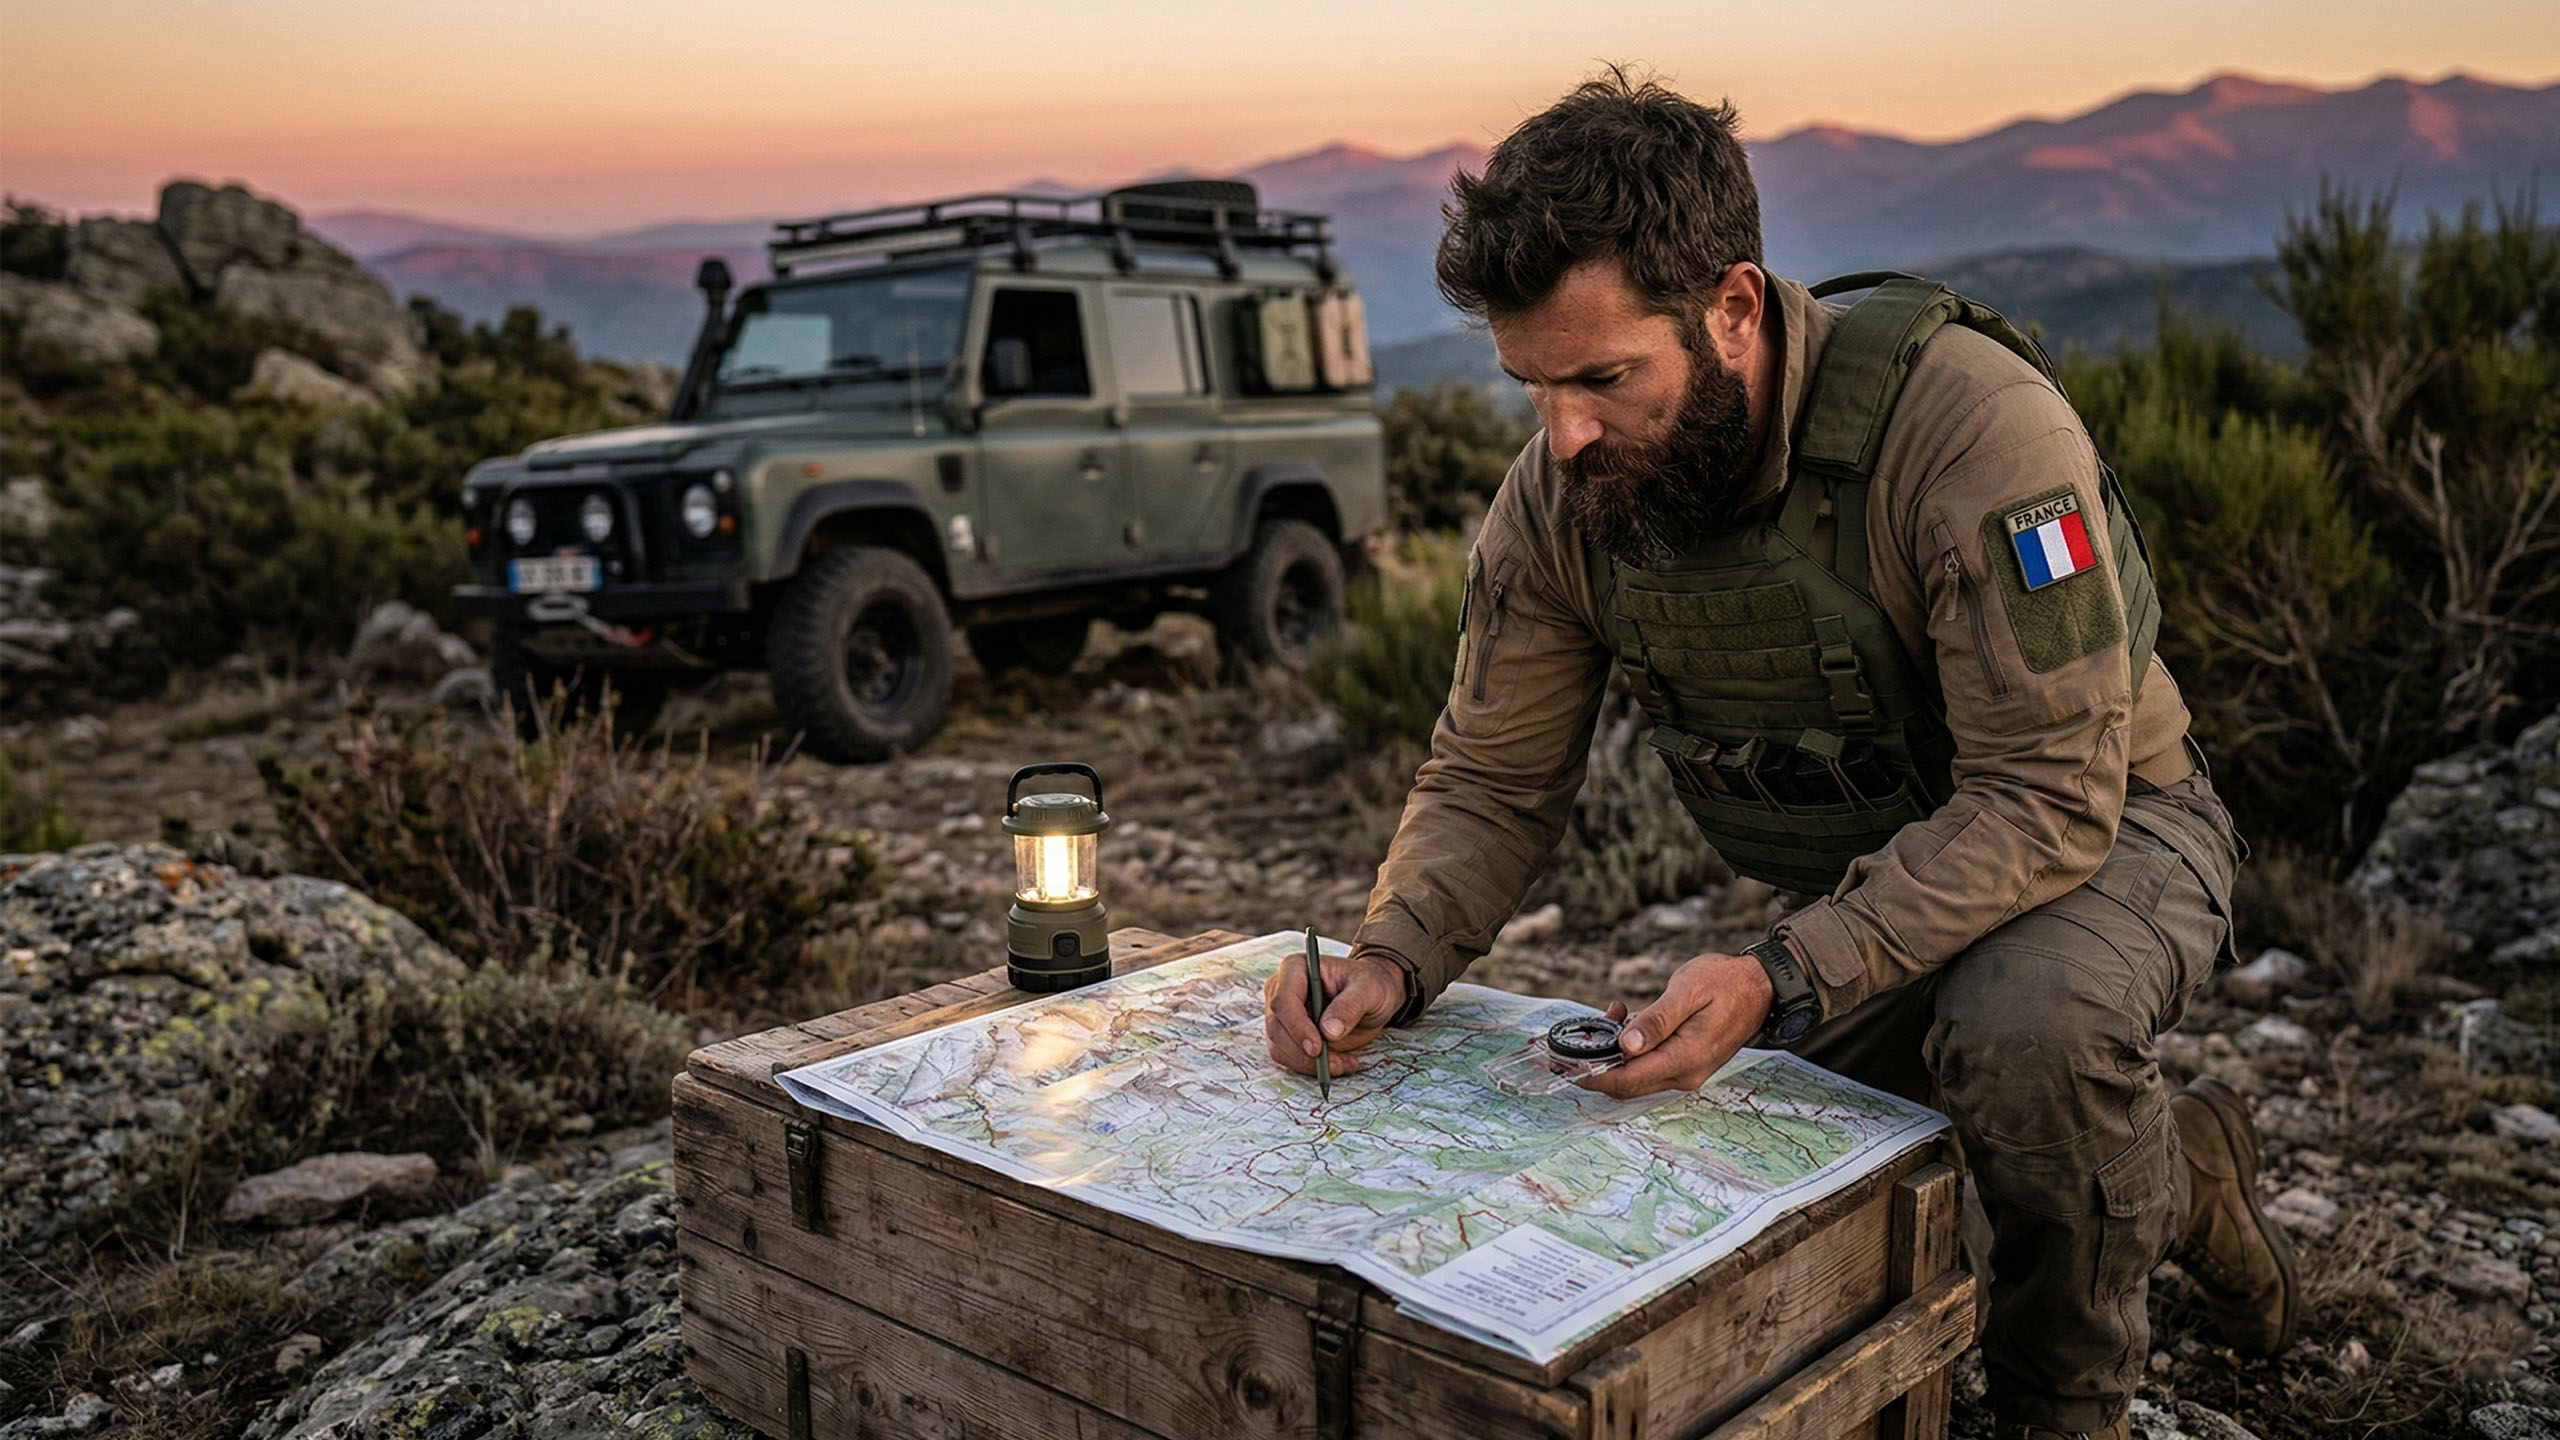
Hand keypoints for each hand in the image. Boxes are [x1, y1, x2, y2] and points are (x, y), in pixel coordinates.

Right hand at [1264, 952, 1405, 1076]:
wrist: (1371, 997)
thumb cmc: (1369, 984)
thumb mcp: (1369, 989)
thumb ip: (1350, 1006)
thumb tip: (1328, 1032)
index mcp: (1296, 968)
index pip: (1283, 1001)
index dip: (1297, 1027)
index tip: (1317, 1048)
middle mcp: (1281, 990)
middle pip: (1278, 1028)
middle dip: (1305, 1053)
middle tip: (1337, 1064)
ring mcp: (1282, 1015)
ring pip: (1280, 1047)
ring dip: (1309, 1064)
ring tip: (1344, 1064)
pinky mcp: (1288, 1035)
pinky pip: (1290, 1058)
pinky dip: (1311, 1067)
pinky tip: (1339, 1063)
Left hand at [1582, 952, 1774, 1098]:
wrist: (1760, 987)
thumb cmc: (1727, 983)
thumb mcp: (1688, 991)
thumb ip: (1657, 1020)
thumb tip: (1626, 1046)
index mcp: (1684, 1059)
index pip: (1626, 1079)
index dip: (1590, 1073)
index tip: (1561, 1063)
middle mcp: (1684, 1074)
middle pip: (1625, 1084)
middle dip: (1593, 1066)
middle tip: (1565, 1043)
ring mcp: (1686, 1071)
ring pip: (1635, 1075)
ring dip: (1611, 1053)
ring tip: (1607, 1015)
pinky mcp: (1685, 1063)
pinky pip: (1648, 1065)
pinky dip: (1629, 1049)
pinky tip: (1624, 1019)